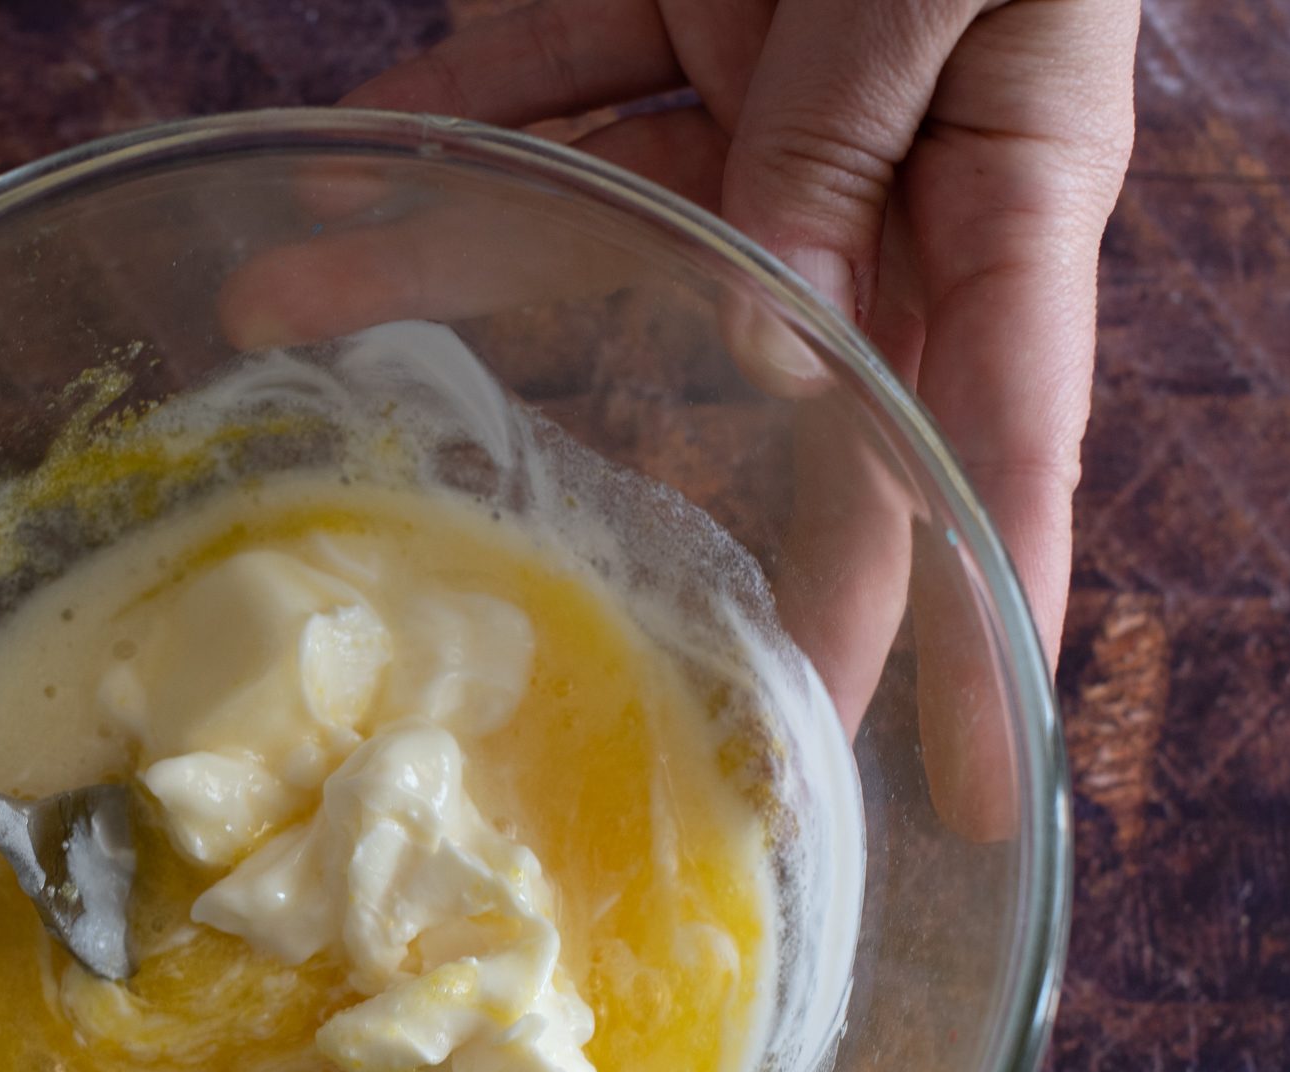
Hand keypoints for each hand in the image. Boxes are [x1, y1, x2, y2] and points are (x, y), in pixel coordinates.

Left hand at [345, 0, 1139, 671]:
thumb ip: (856, 134)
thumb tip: (770, 341)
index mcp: (1007, 178)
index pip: (1004, 442)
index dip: (985, 618)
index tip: (976, 782)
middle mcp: (886, 167)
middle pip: (784, 394)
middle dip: (701, 543)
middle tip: (623, 701)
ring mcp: (772, 89)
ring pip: (606, 210)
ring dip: (440, 254)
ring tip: (282, 303)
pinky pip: (560, 65)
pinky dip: (460, 100)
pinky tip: (343, 148)